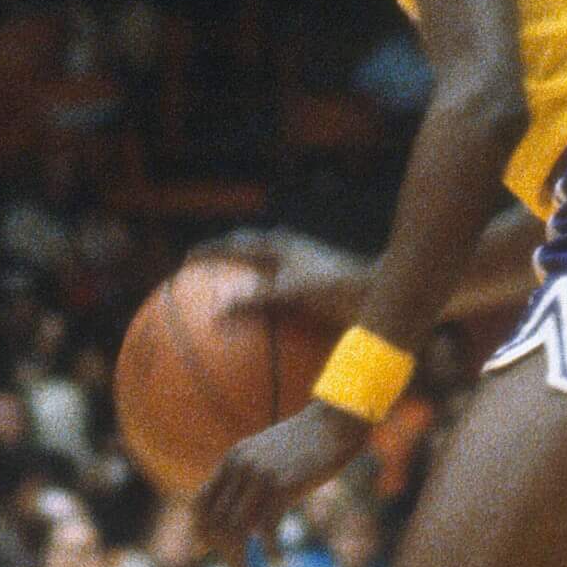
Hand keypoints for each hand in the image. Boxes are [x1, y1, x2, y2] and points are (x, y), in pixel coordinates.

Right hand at [190, 229, 368, 329]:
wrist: (379, 290)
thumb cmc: (336, 288)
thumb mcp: (291, 292)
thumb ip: (255, 298)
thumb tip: (217, 309)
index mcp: (279, 245)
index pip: (234, 245)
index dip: (210, 251)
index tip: (187, 260)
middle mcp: (287, 252)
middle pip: (246, 251)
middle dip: (224, 258)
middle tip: (203, 269)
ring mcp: (299, 266)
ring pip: (262, 268)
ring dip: (244, 277)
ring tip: (227, 290)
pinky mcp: (310, 282)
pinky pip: (277, 289)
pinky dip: (262, 299)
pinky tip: (260, 322)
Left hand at [193, 404, 370, 555]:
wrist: (335, 423)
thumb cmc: (307, 445)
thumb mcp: (269, 456)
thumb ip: (252, 479)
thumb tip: (244, 516)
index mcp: (233, 460)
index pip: (200, 504)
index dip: (200, 534)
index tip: (205, 556)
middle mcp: (240, 467)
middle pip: (215, 522)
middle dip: (221, 555)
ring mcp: (259, 476)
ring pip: (234, 530)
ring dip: (237, 561)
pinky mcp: (282, 486)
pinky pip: (267, 529)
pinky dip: (271, 552)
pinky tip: (278, 564)